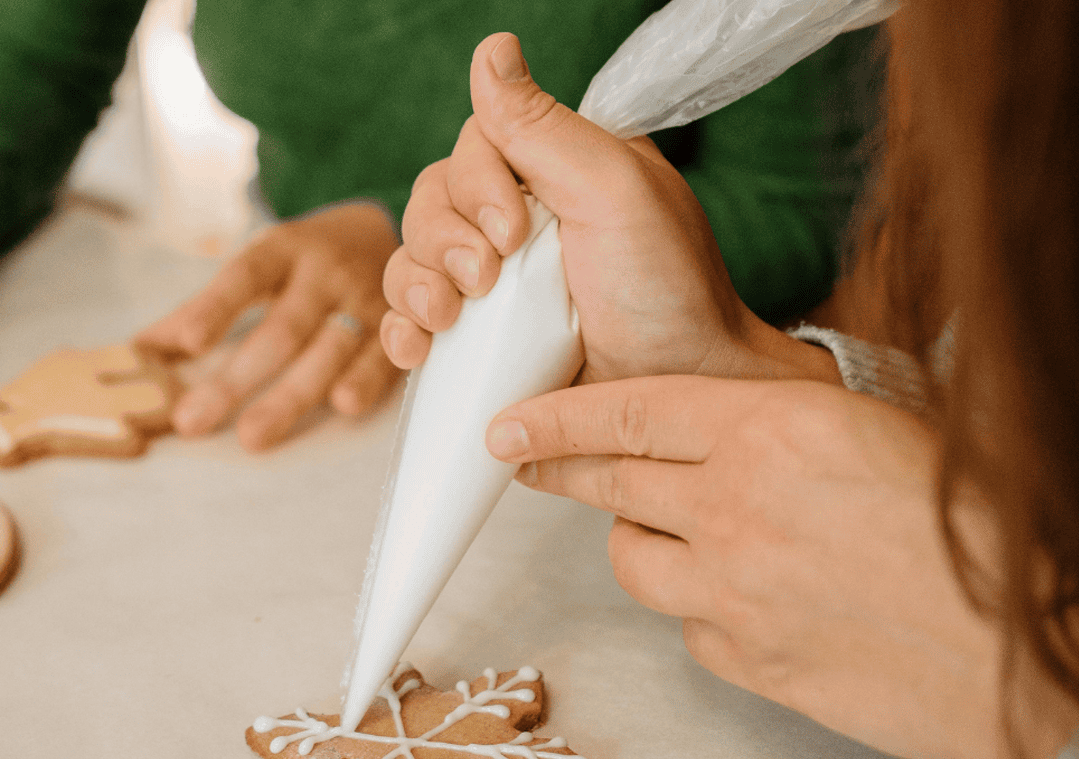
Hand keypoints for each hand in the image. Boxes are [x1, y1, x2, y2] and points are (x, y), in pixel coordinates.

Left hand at [136, 201, 404, 451]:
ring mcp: (366, 301)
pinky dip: (366, 381)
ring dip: (291, 395)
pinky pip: (384, 357)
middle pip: (281, 329)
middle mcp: (326, 273)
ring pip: (328, 350)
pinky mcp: (400, 329)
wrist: (388, 232)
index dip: (216, 308)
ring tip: (253, 436)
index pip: (244, 276)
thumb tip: (140, 350)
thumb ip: (204, 307)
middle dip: (236, 379)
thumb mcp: (260, 266)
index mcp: (283, 250)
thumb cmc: (308, 261)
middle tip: (193, 420)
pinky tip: (344, 406)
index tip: (186, 343)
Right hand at [381, 33, 838, 387]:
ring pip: (411, 258)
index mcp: (556, 168)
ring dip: (415, 286)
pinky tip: (417, 349)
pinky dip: (402, 331)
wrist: (677, 391)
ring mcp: (494, 283)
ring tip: (447, 319)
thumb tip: (492, 47)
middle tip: (483, 282)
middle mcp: (520, 217)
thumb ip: (544, 125)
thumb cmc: (668, 292)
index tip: (513, 234)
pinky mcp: (478, 339)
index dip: (475, 186)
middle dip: (443, 241)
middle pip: (431, 199)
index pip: (476, 144)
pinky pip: (410, 320)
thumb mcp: (614, 191)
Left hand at [485, 375, 1078, 758]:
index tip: (507, 426)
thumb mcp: (902, 430)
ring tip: (682, 537)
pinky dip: (702, 611)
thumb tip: (754, 422)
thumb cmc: (990, 531)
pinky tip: (750, 603)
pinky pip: (690, 628)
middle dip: (559, 470)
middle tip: (526, 464)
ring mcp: (734, 592)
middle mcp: (736, 506)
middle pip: (612, 484)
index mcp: (777, 429)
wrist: (1034, 655)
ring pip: (635, 562)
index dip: (556, 417)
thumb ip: (807, 423)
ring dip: (642, 543)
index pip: (629, 411)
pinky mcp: (748, 660)